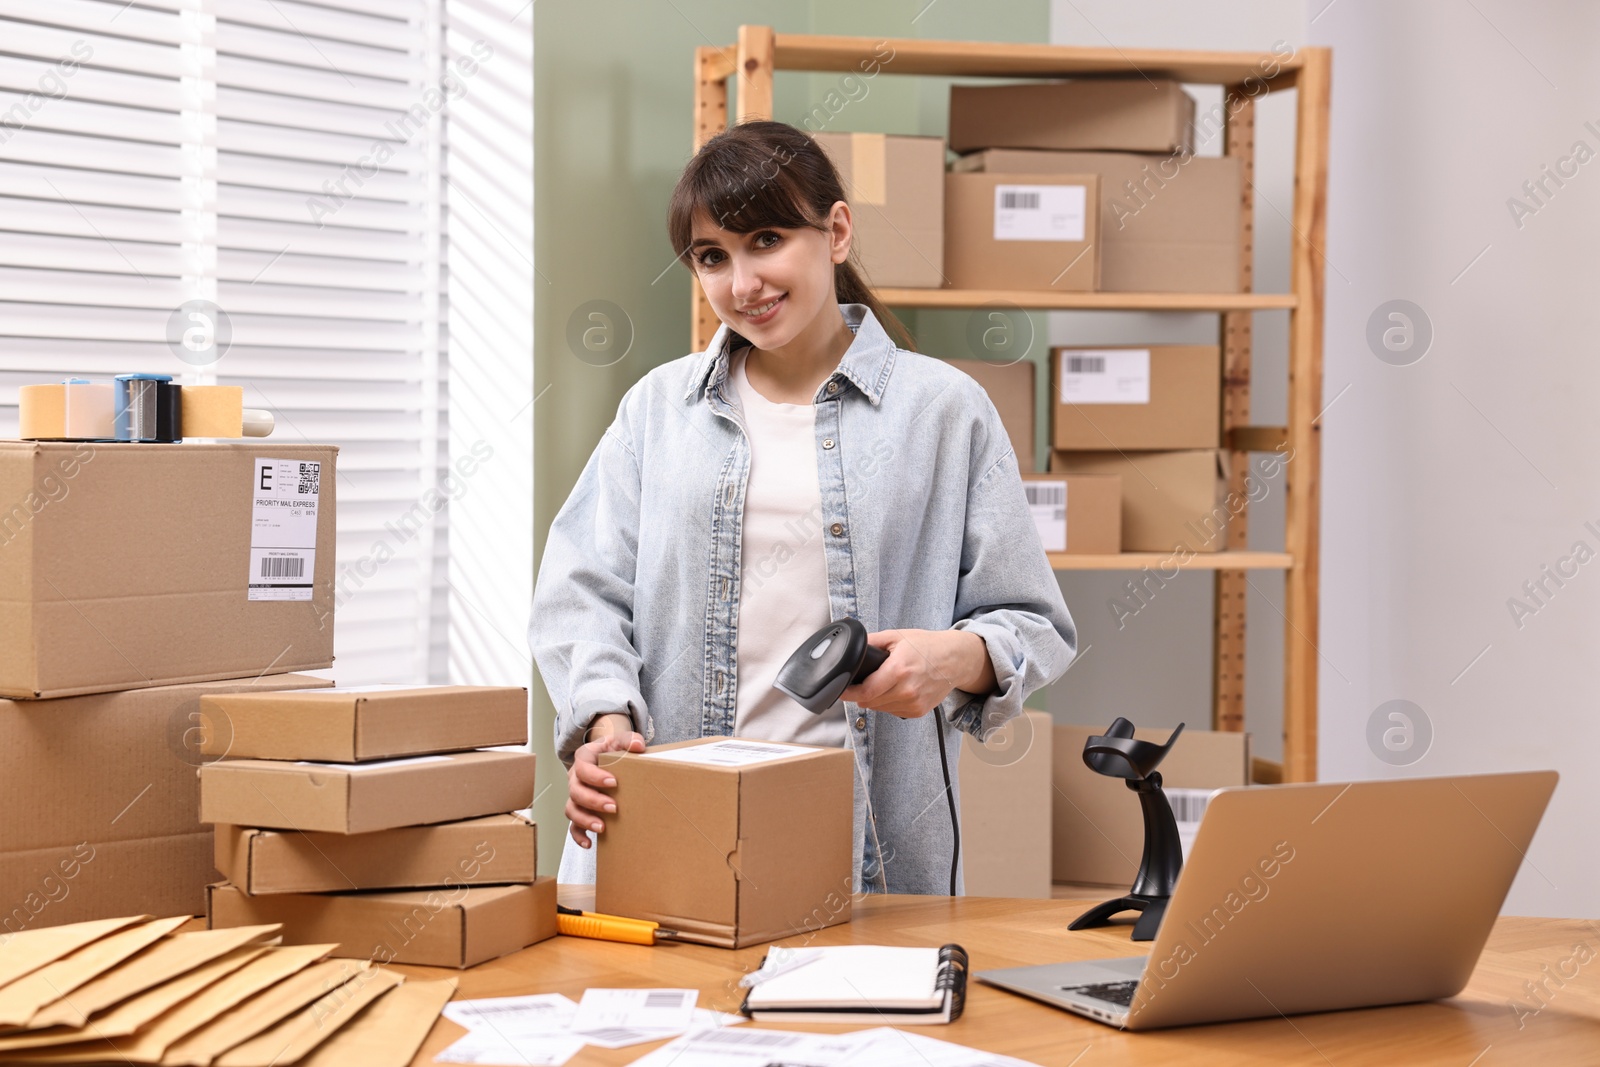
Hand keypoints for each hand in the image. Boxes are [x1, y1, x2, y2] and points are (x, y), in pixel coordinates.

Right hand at [565, 712, 644, 848]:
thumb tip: (639, 745)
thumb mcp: (620, 740)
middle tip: (613, 807)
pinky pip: (572, 825)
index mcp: (583, 758)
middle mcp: (575, 777)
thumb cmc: (614, 750)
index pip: (583, 767)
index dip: (595, 776)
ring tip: (602, 828)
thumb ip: (629, 740)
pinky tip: (589, 843)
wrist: (608, 756)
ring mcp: (575, 795)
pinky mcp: (579, 810)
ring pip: (571, 809)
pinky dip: (578, 835)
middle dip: (593, 801)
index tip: (613, 783)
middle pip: (575, 791)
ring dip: (585, 820)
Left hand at [839, 628, 995, 718]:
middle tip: (863, 681)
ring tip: (883, 682)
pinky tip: (895, 689)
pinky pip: (892, 711)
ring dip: (874, 699)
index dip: (848, 693)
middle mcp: (907, 690)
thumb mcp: (896, 636)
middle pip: (869, 702)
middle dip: (861, 693)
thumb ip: (871, 642)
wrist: (955, 659)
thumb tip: (851, 647)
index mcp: (899, 670)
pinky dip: (887, 703)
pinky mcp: (917, 711)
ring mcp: (913, 703)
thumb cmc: (927, 646)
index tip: (839, 690)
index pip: (865, 692)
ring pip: (879, 708)